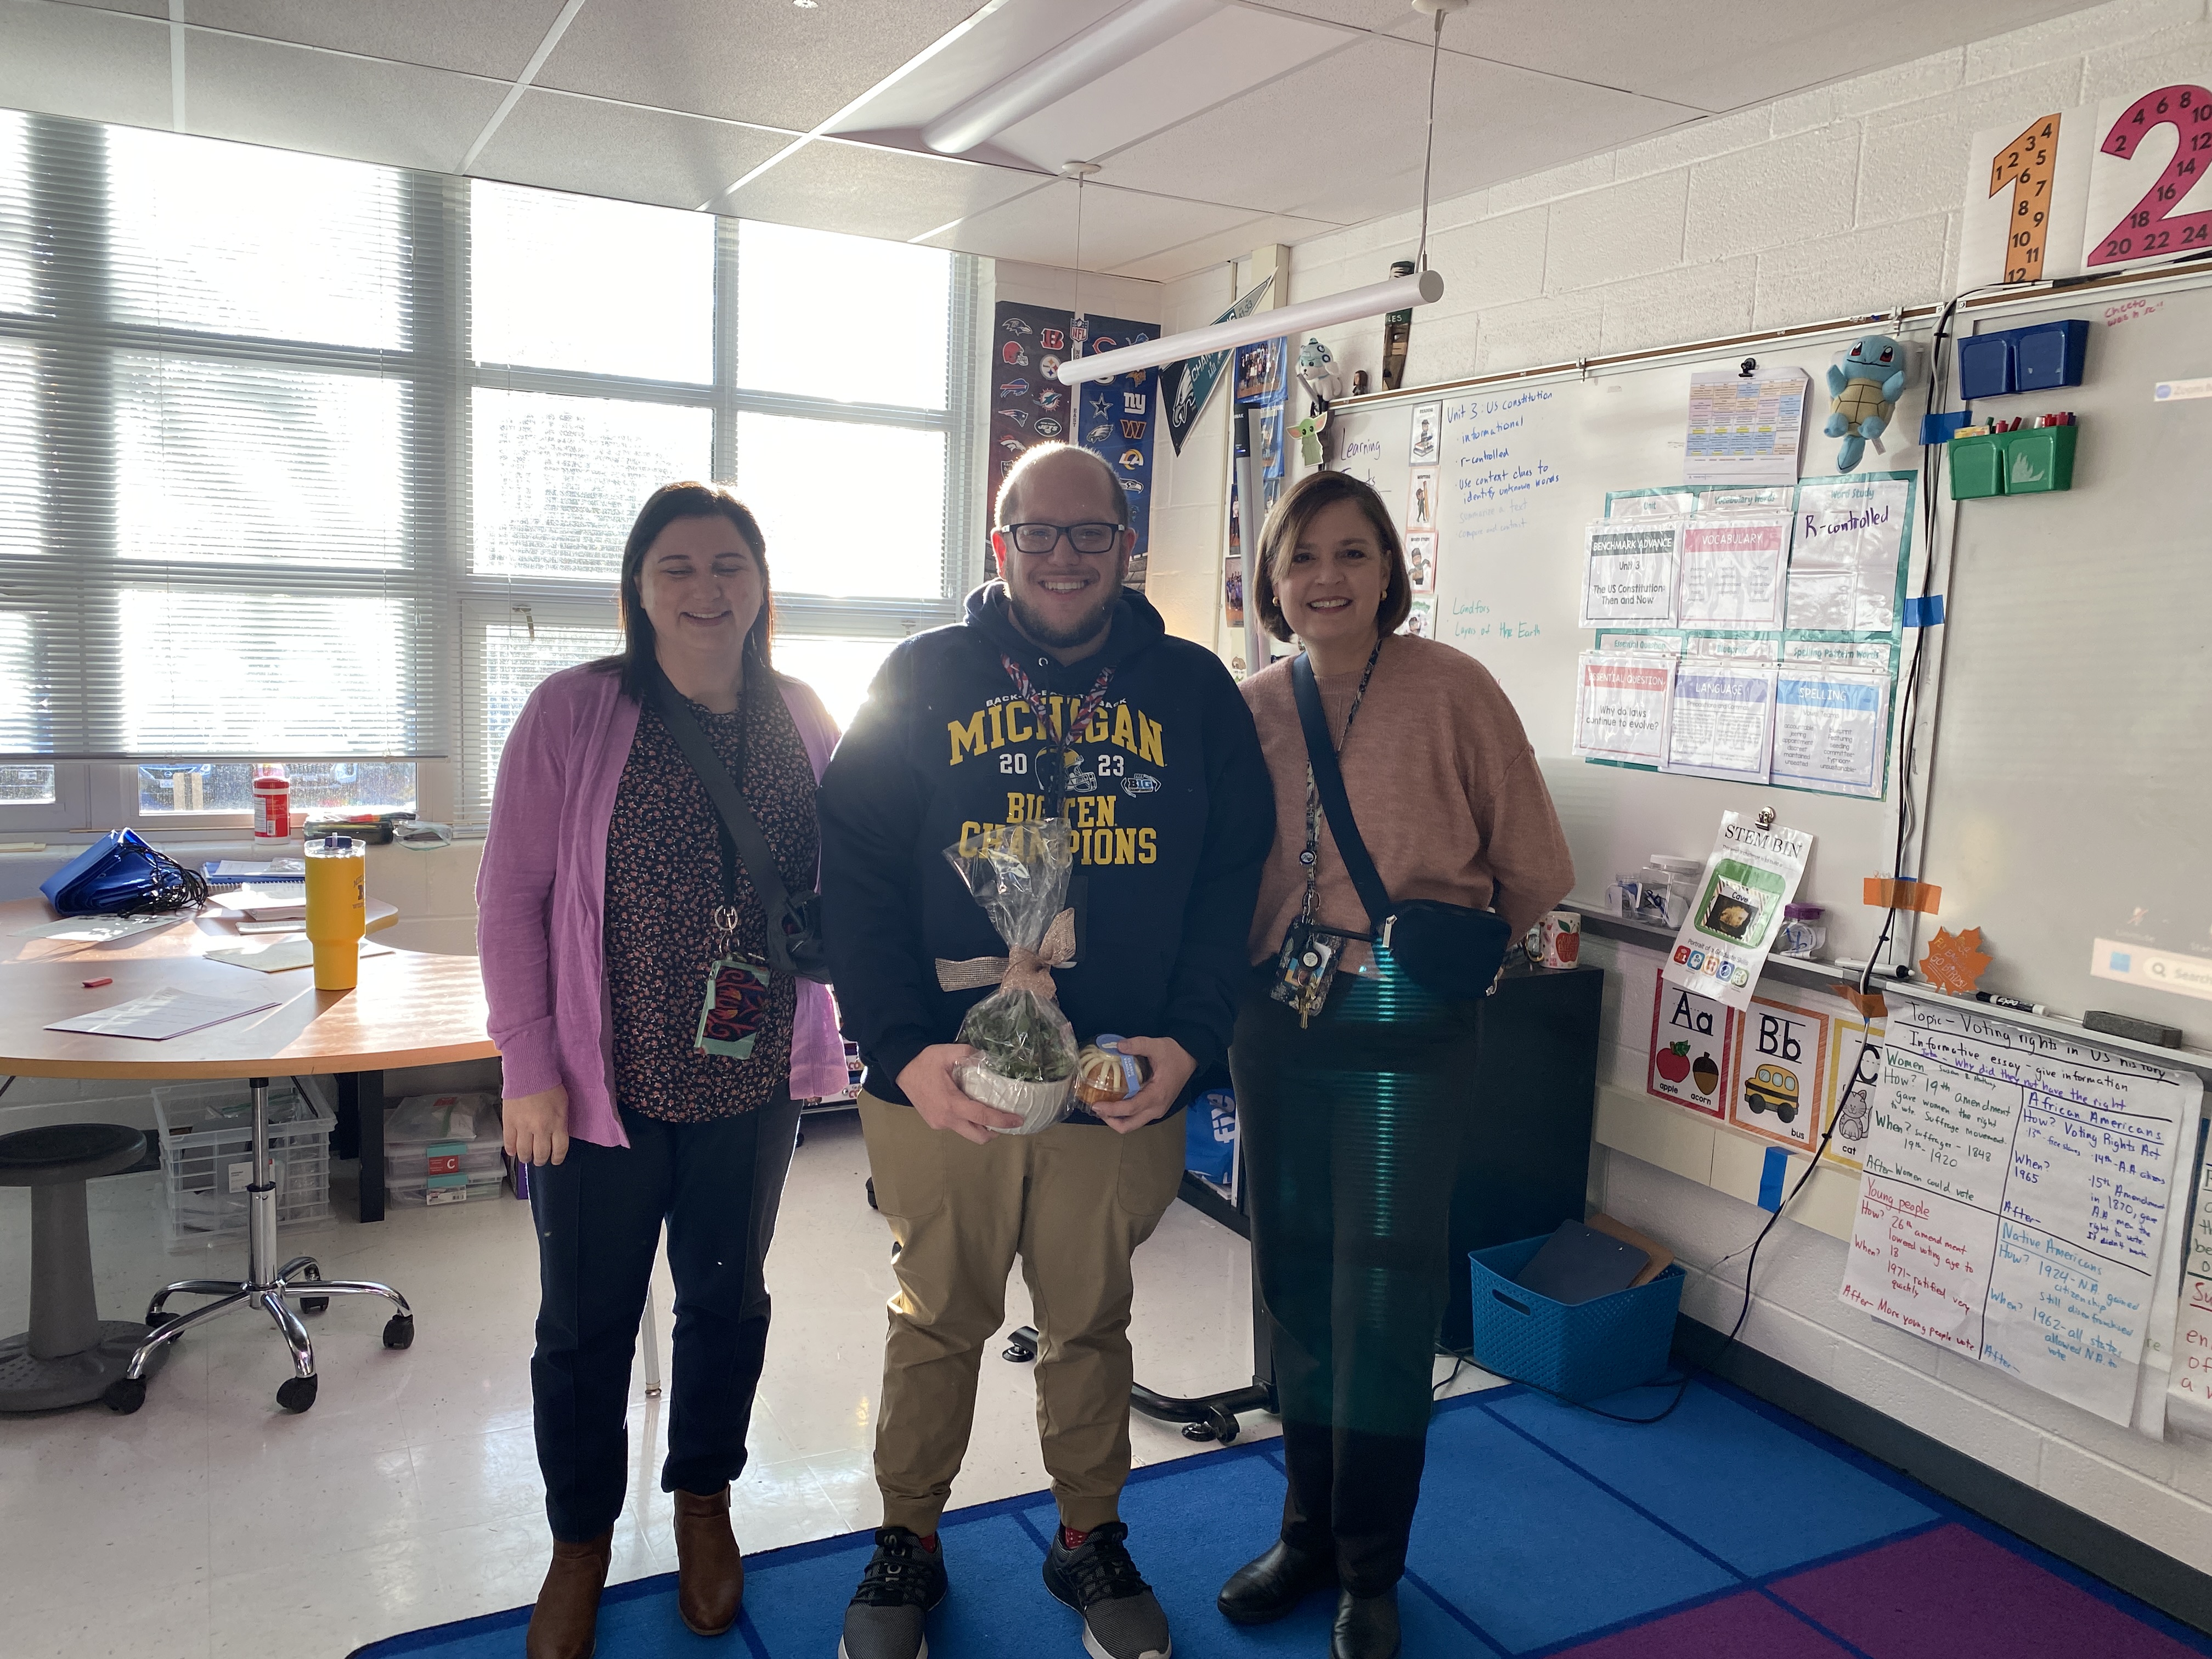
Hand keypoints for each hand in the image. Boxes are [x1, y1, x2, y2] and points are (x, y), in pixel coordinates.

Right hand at [502, 1085, 569, 1166]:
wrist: (529, 1072)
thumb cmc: (548, 1084)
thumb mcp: (563, 1104)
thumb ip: (560, 1121)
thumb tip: (557, 1135)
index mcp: (557, 1123)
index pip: (559, 1149)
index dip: (557, 1158)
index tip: (555, 1160)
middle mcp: (541, 1128)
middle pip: (541, 1154)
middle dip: (541, 1160)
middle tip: (539, 1159)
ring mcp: (523, 1127)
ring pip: (524, 1152)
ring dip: (526, 1157)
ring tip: (526, 1157)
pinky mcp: (509, 1123)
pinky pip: (509, 1143)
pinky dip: (511, 1150)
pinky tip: (513, 1151)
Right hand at [899, 1043, 1024, 1145]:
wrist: (901, 1069)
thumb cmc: (925, 1060)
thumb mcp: (948, 1052)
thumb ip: (970, 1053)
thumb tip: (989, 1057)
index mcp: (952, 1103)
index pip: (983, 1117)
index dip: (1003, 1120)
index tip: (1018, 1120)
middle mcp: (946, 1119)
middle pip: (977, 1136)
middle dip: (994, 1133)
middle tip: (1005, 1121)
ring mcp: (939, 1123)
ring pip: (966, 1132)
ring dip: (980, 1127)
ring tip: (988, 1113)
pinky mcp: (933, 1123)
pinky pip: (956, 1127)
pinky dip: (966, 1121)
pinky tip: (967, 1107)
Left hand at [1091, 1036, 1194, 1134]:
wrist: (1190, 1058)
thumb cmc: (1174, 1054)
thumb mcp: (1156, 1045)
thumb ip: (1137, 1045)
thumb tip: (1117, 1046)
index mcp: (1157, 1095)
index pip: (1131, 1109)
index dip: (1112, 1110)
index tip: (1096, 1105)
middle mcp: (1157, 1108)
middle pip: (1129, 1125)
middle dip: (1110, 1121)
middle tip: (1096, 1107)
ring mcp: (1157, 1110)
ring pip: (1132, 1124)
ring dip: (1116, 1119)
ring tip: (1102, 1106)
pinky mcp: (1156, 1108)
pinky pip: (1136, 1117)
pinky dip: (1123, 1115)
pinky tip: (1114, 1103)